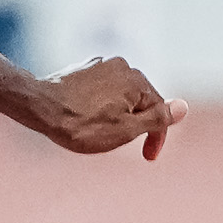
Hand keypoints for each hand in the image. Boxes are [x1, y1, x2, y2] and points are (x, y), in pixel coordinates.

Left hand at [37, 56, 185, 160]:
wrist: (38, 107)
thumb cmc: (82, 124)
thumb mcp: (126, 130)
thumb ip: (157, 119)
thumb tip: (184, 108)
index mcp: (137, 80)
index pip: (159, 111)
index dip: (157, 137)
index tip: (147, 157)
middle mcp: (122, 65)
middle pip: (141, 100)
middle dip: (136, 123)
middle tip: (120, 144)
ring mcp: (101, 64)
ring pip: (122, 94)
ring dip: (119, 113)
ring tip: (101, 131)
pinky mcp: (83, 69)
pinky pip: (103, 88)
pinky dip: (103, 104)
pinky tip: (88, 117)